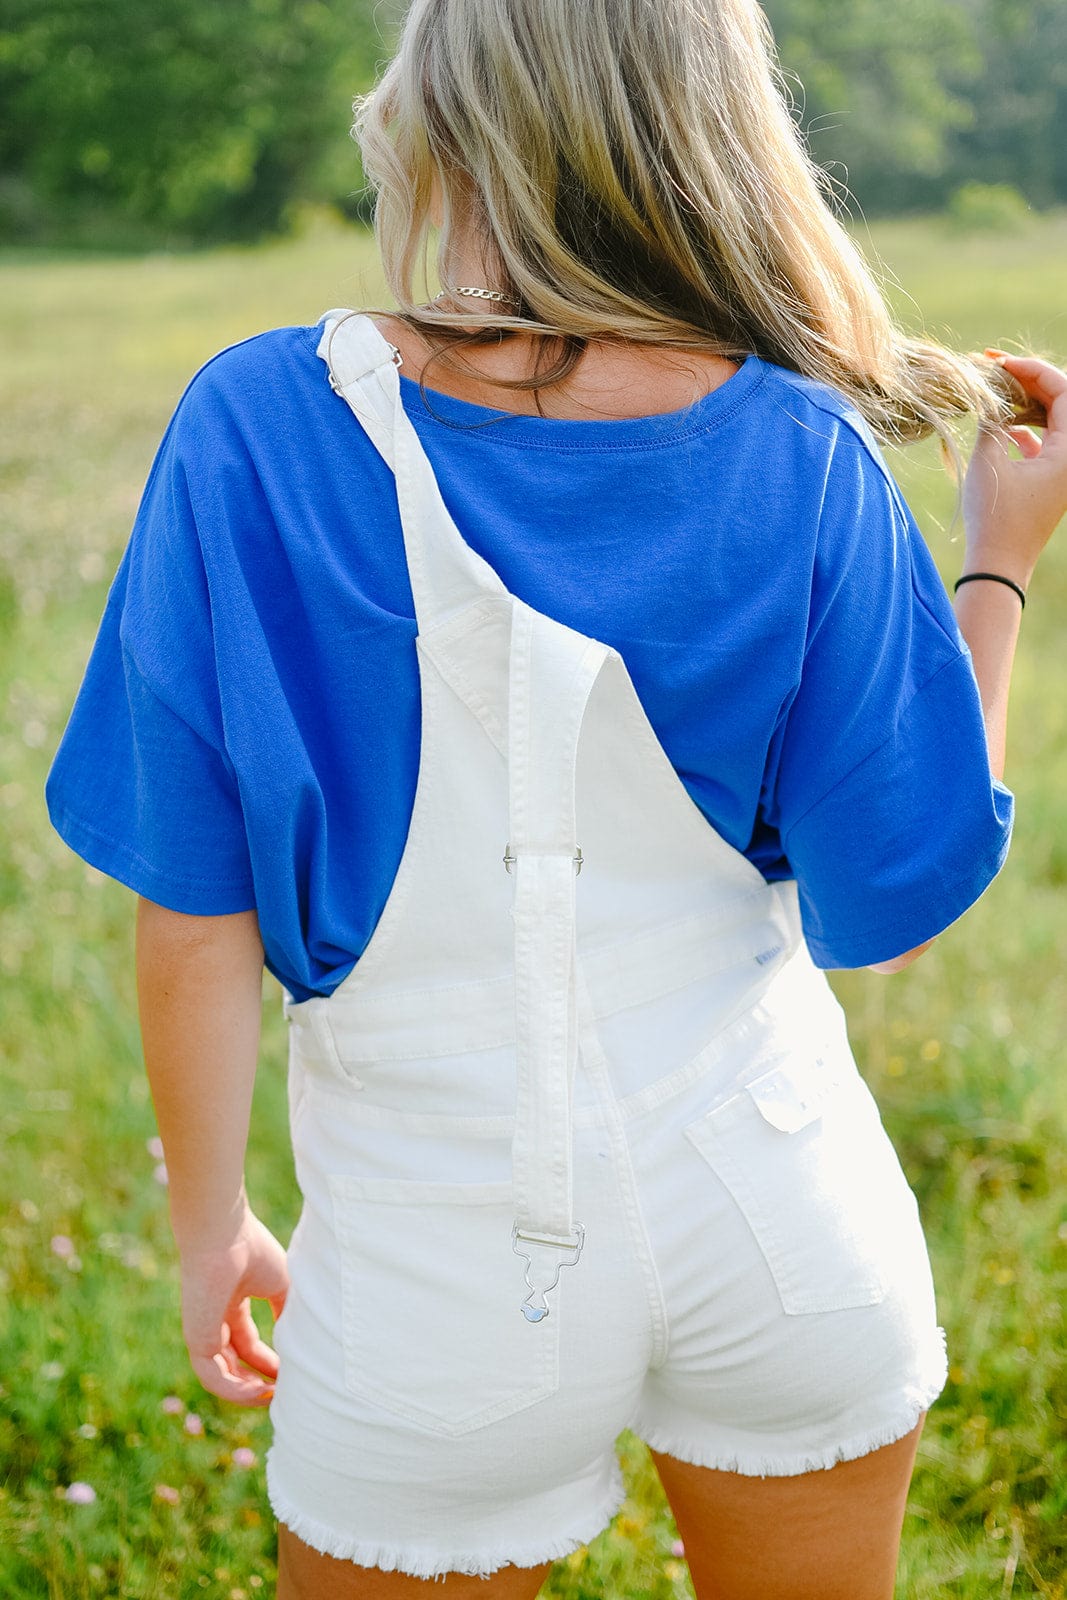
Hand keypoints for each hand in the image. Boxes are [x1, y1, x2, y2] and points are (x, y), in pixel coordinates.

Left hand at [179, 1207, 288, 1406]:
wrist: (224, 1235)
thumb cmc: (252, 1250)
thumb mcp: (281, 1286)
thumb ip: (288, 1314)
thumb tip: (301, 1343)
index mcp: (231, 1303)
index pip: (247, 1343)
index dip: (268, 1361)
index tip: (291, 1373)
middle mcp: (215, 1320)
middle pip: (233, 1363)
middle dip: (258, 1381)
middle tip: (283, 1392)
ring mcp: (203, 1331)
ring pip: (222, 1376)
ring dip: (248, 1392)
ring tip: (272, 1397)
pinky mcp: (197, 1339)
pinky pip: (214, 1377)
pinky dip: (237, 1391)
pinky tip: (260, 1392)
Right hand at [962, 352, 1066, 589]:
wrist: (999, 567)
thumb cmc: (995, 517)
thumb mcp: (988, 462)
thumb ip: (992, 422)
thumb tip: (988, 398)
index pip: (1063, 390)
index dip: (1031, 370)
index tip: (999, 363)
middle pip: (1061, 402)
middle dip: (1029, 382)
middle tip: (996, 370)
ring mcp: (1065, 470)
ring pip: (1053, 421)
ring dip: (1026, 403)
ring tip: (996, 393)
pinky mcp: (1050, 482)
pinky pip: (1046, 442)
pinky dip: (1026, 428)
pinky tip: (1002, 425)